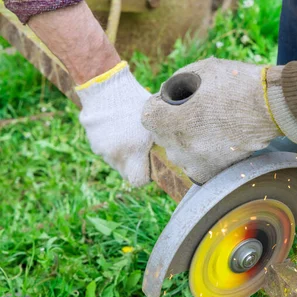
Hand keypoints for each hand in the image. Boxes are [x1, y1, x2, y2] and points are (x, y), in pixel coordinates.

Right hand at [76, 62, 152, 186]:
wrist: (105, 85)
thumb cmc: (135, 102)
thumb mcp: (153, 122)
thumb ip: (160, 141)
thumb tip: (174, 153)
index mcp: (132, 153)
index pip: (138, 181)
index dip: (146, 176)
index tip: (150, 166)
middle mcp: (115, 155)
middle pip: (125, 172)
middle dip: (134, 165)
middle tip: (141, 148)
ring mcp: (100, 149)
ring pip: (114, 160)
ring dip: (122, 153)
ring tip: (129, 133)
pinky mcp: (91, 140)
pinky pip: (104, 148)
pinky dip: (110, 143)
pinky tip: (117, 127)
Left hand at [142, 57, 281, 183]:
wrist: (272, 106)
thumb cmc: (236, 84)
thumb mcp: (198, 71)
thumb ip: (173, 86)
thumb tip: (165, 99)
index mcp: (170, 121)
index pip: (147, 115)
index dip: (160, 104)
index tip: (175, 102)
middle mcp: (179, 147)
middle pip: (163, 136)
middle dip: (173, 124)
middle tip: (198, 112)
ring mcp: (196, 163)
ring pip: (180, 152)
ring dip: (188, 141)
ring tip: (211, 127)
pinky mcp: (213, 172)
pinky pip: (197, 165)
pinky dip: (203, 155)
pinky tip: (218, 141)